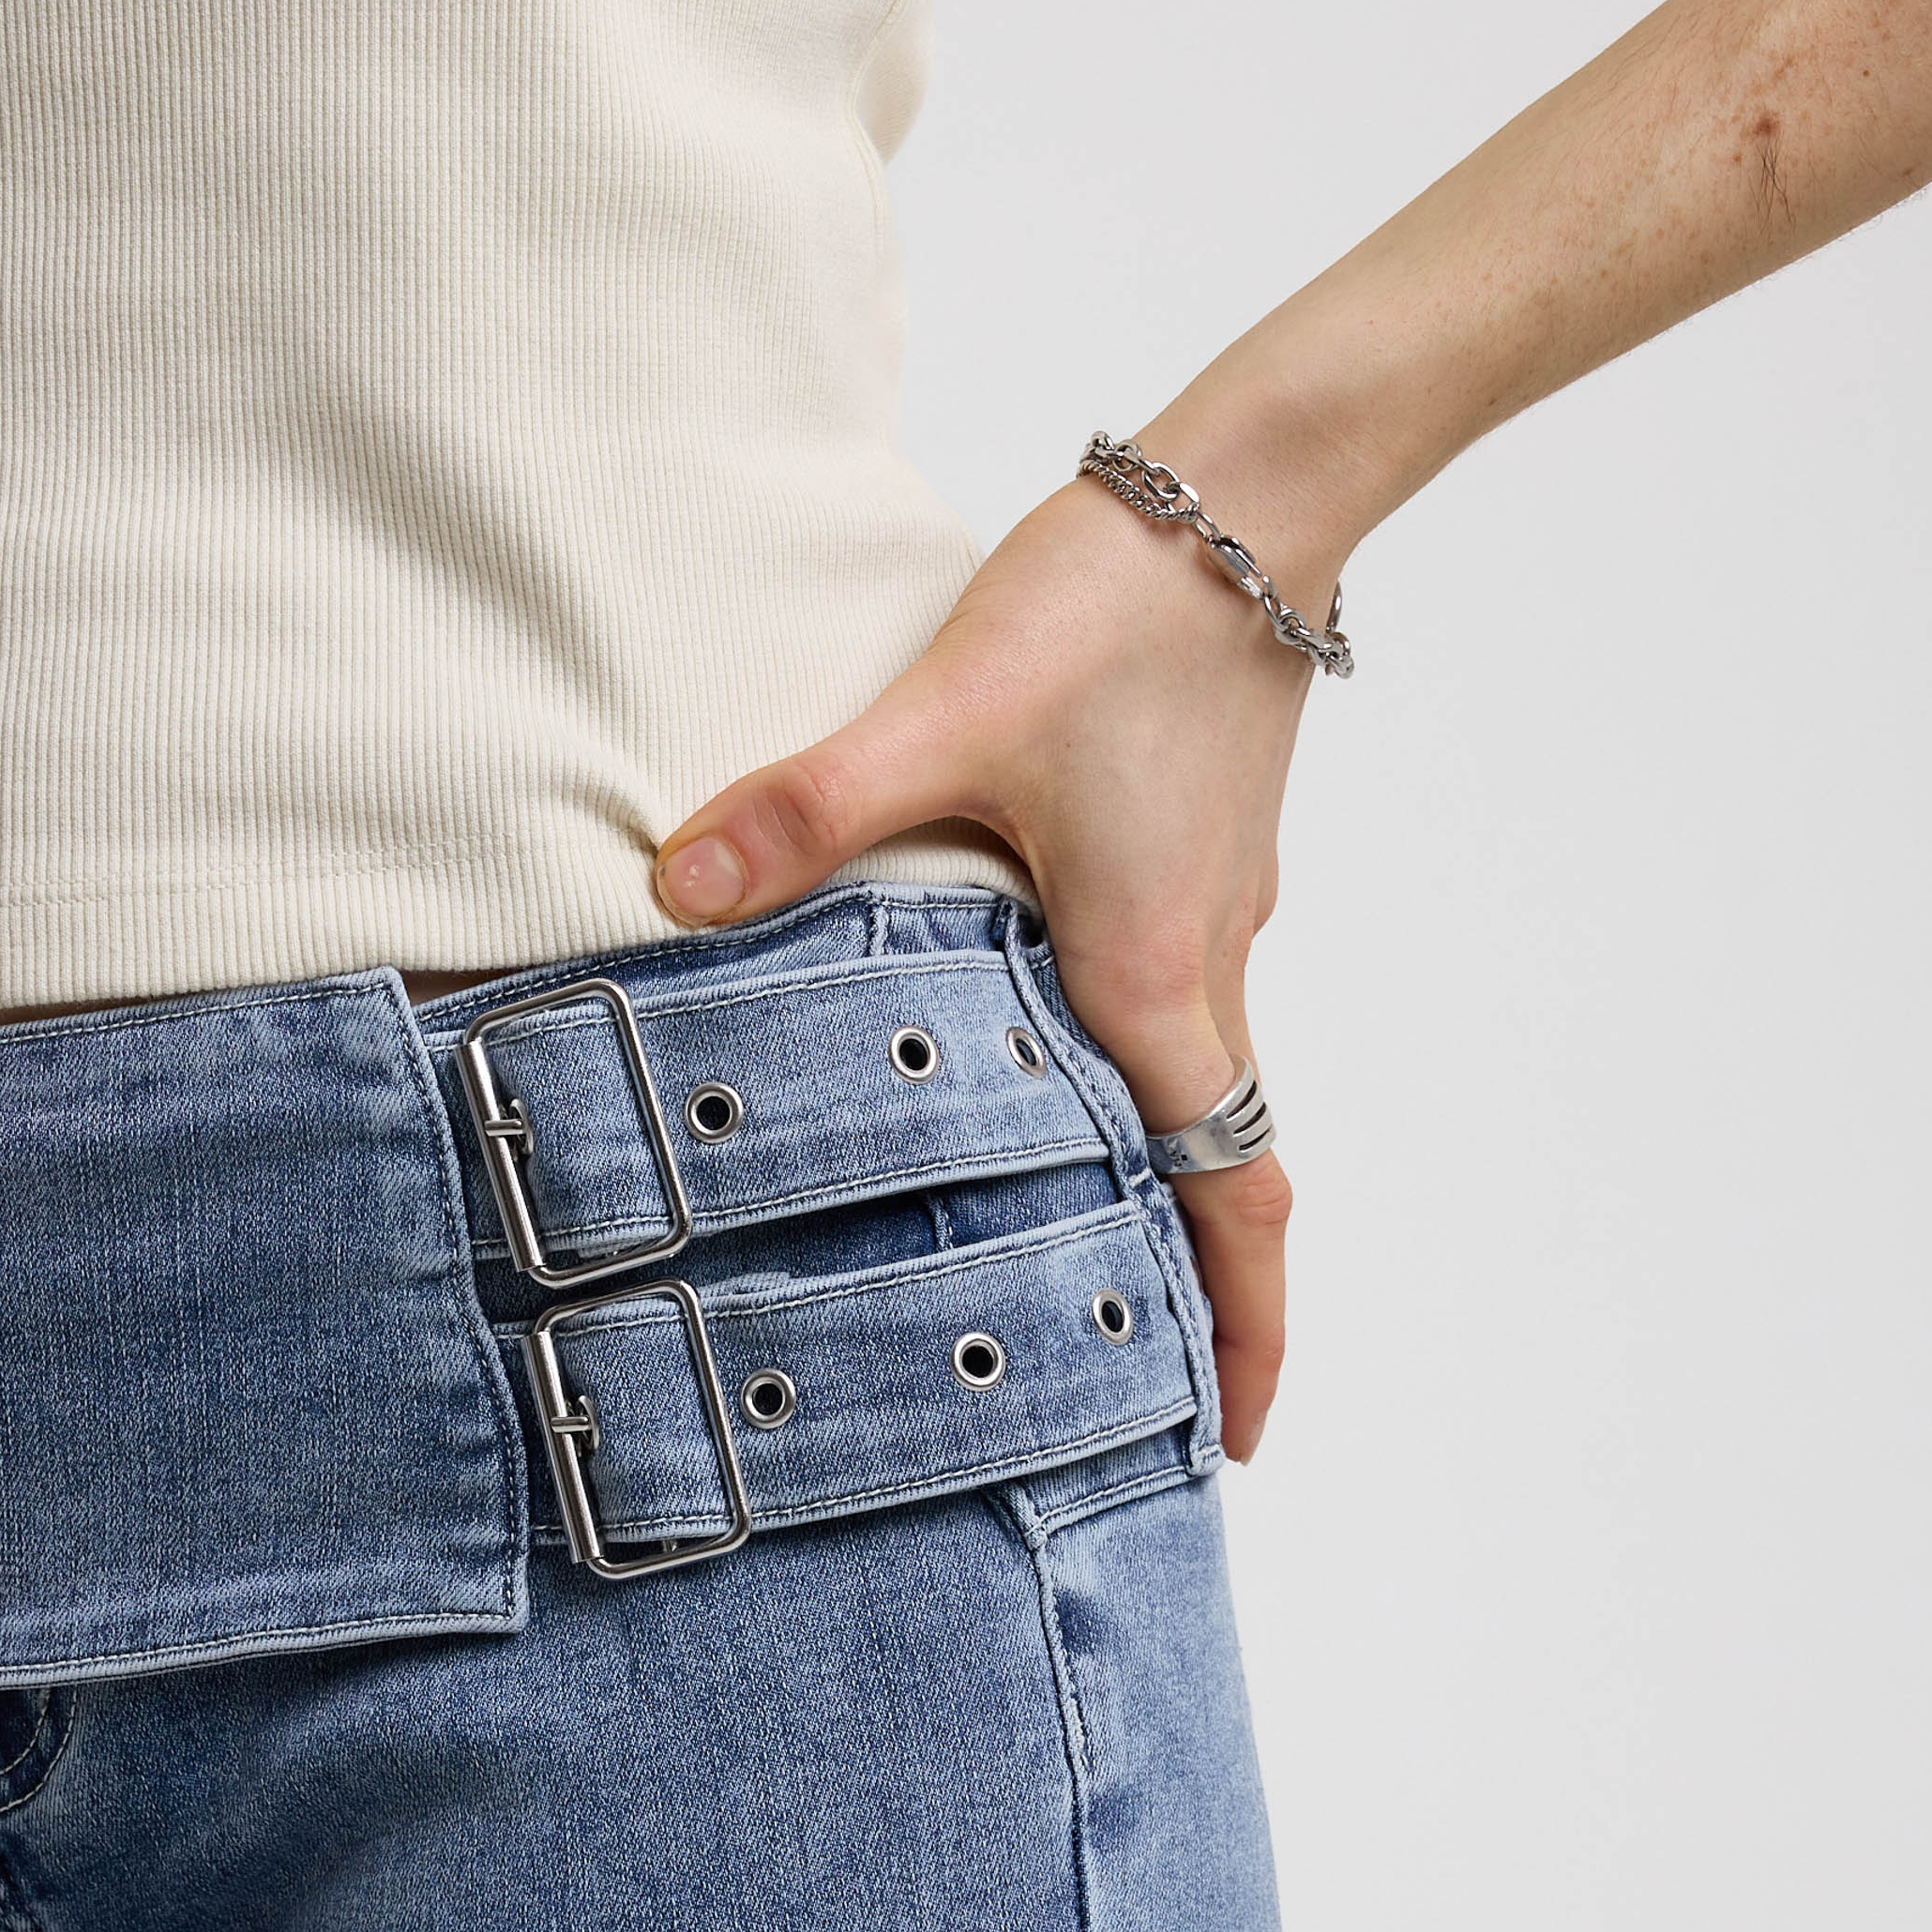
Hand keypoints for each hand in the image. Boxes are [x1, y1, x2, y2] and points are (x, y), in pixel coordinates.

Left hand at [652, 461, 1337, 1458]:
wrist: (1255, 489)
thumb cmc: (1122, 607)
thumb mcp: (948, 712)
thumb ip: (811, 810)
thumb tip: (676, 888)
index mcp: (1152, 974)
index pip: (1223, 1199)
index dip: (1241, 1332)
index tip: (1235, 1442)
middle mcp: (1204, 964)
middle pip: (1221, 1171)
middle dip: (1202, 1296)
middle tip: (1155, 1397)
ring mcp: (1215, 908)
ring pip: (1203, 1086)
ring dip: (1167, 1183)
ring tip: (1092, 1250)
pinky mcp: (1202, 853)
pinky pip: (1183, 1001)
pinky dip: (1143, 1071)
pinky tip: (1051, 1050)